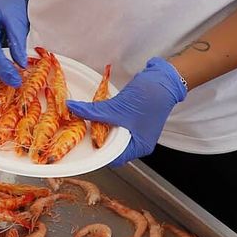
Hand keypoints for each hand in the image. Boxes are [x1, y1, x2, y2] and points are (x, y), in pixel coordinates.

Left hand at [66, 58, 187, 164]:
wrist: (163, 78)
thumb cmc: (148, 97)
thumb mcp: (117, 107)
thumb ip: (94, 111)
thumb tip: (73, 108)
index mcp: (139, 146)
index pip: (113, 158)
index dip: (96, 151)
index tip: (81, 143)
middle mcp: (138, 141)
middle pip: (112, 146)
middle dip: (96, 138)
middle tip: (80, 130)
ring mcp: (136, 130)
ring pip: (112, 133)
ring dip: (100, 126)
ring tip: (86, 120)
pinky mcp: (133, 118)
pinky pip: (116, 123)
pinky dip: (106, 118)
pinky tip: (97, 112)